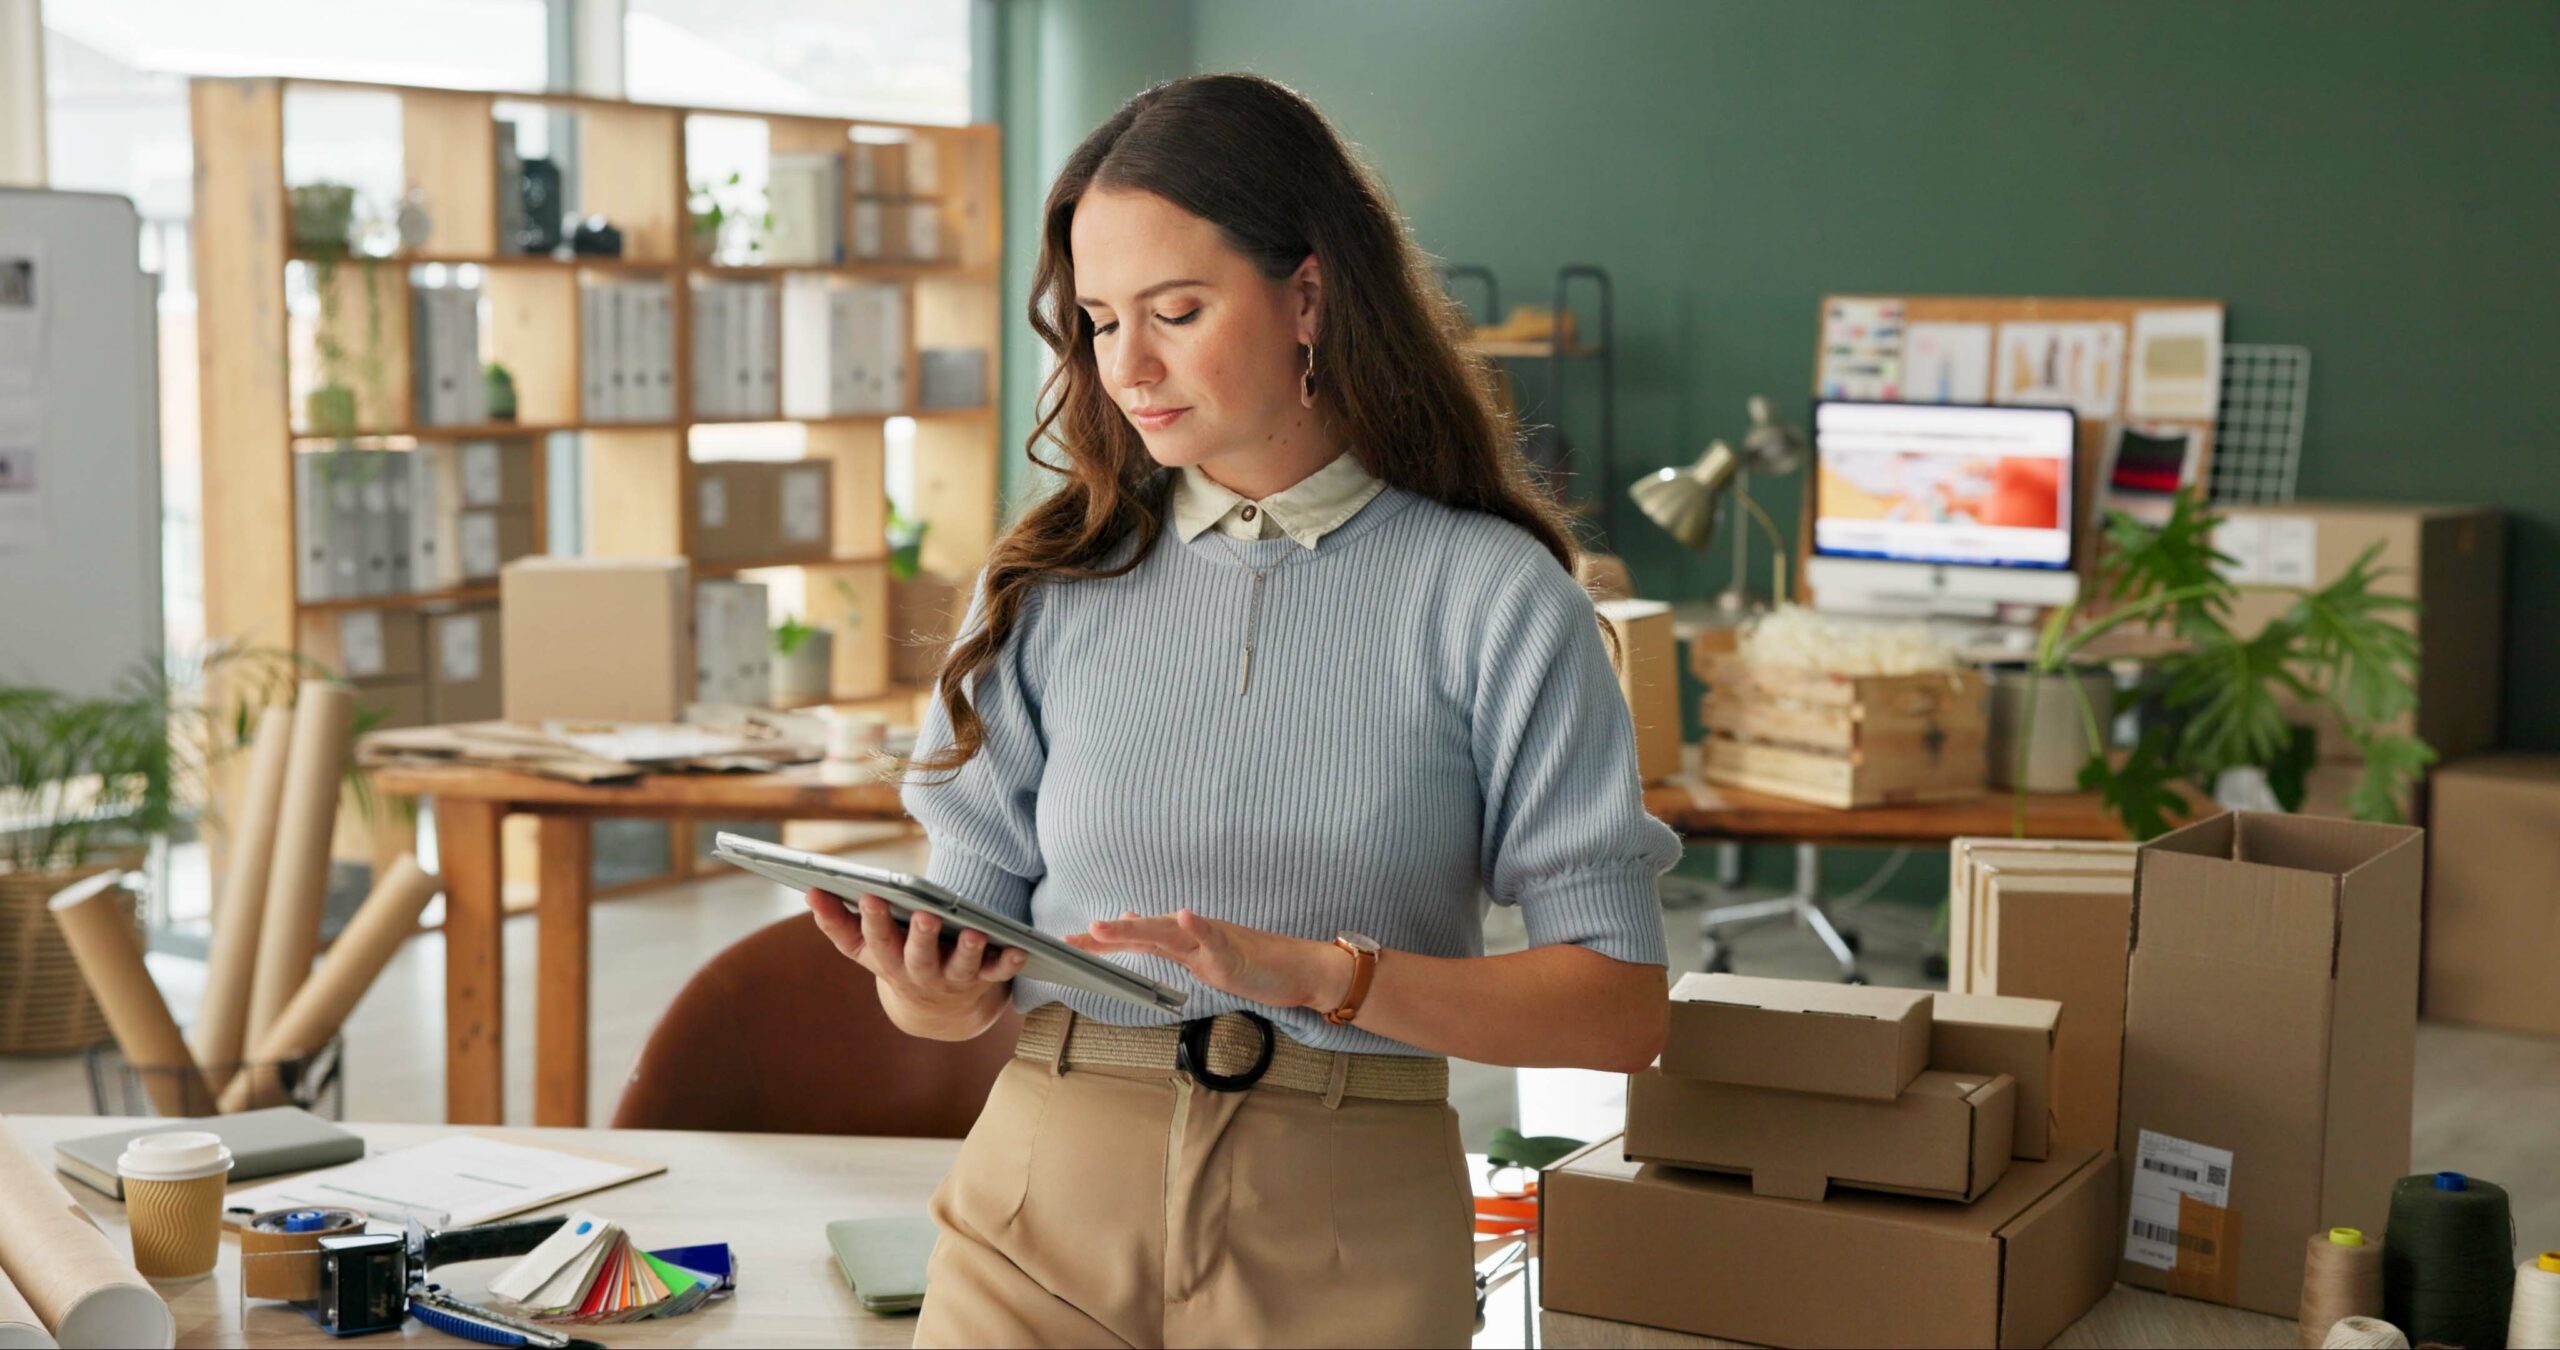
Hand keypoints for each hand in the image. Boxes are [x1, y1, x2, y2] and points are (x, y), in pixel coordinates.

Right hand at [805, 888, 1025, 1024]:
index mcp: (890, 962)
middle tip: (924, 914)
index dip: (874, 921)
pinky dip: (1009, 962)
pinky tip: (1019, 947)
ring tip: (973, 932)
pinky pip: (999, 973)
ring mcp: (954, 980)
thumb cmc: (896, 963)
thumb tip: (811, 892)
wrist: (938, 1014)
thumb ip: (838, 922)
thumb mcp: (864, 950)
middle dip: (920, 937)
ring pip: (961, 967)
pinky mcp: (985, 980)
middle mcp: (921, 974)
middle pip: (919, 957)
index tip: (871, 895)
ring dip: (967, 950)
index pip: (877, 942)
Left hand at [1063, 909, 1346, 1011]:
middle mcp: (1193, 936)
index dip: (1103, 941)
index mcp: (1183, 941)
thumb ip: (1169, 942)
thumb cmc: (1253, 962)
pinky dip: (1199, 927)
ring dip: (1138, 927)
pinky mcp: (1235, 954)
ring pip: (1171, 932)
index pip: (1136, 939)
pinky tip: (1185, 916)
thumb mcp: (1203, 956)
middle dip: (1108, 936)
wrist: (1298, 968)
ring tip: (1106, 926)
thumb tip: (1133, 920)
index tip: (1067, 943)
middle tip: (1071, 939)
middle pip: (1145, 932)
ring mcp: (1214, 943)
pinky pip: (1215, 939)